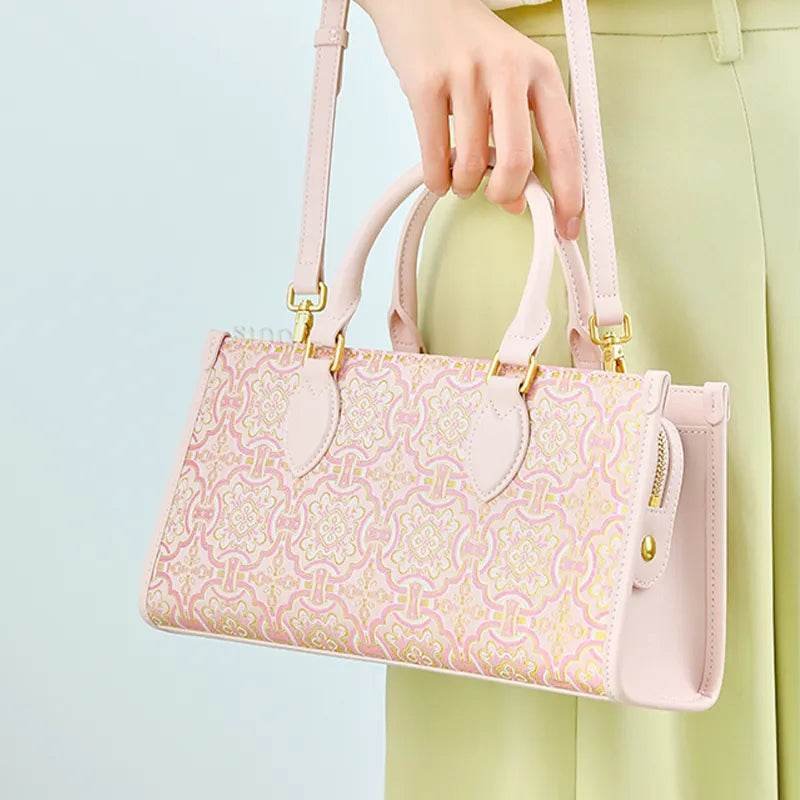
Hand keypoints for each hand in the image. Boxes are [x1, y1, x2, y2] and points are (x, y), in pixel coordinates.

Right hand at [357, 0, 582, 237]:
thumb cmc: (469, 46)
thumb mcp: (511, 79)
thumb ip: (521, 136)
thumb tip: (517, 199)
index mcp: (540, 70)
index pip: (565, 142)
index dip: (569, 192)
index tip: (567, 225)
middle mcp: (508, 70)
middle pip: (516, 162)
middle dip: (505, 194)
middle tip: (497, 197)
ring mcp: (465, 76)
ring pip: (471, 165)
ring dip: (464, 186)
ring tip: (461, 176)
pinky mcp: (425, 84)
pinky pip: (434, 158)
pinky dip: (437, 180)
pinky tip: (439, 176)